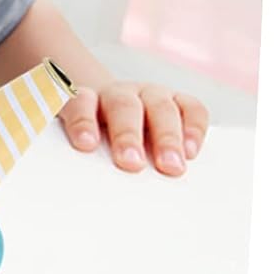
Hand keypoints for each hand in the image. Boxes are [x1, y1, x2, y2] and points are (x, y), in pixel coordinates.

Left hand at [57, 81, 208, 175]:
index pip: (80, 103)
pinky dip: (193, 129)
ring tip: (170, 166)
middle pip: (123, 107)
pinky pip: (191, 109)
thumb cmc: (99, 137)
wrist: (117, 116)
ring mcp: (150, 94)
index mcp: (88, 100)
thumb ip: (87, 155)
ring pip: (160, 108)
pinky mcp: (178, 100)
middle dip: (128, 136)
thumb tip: (95, 180)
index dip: (82, 121)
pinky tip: (191, 152)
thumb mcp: (86, 143)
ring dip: (166, 138)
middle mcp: (120, 94)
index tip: (85, 144)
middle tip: (131, 163)